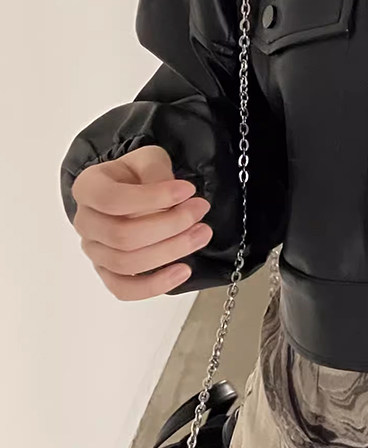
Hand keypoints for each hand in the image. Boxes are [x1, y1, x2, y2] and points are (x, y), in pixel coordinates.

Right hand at [71, 145, 212, 300]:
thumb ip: (156, 172)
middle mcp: (85, 222)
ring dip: (170, 251)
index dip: (154, 198)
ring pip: (126, 263)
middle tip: (200, 210)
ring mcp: (94, 250)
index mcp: (88, 188)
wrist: (133, 188)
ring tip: (202, 234)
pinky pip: (124, 289)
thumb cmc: (139, 172)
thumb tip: (171, 199)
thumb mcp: (149, 158)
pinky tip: (183, 270)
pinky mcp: (107, 272)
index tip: (188, 190)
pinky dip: (154, 285)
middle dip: (170, 225)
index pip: (113, 199)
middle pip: (122, 236)